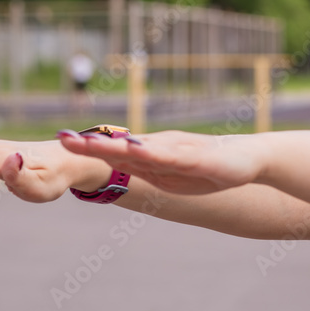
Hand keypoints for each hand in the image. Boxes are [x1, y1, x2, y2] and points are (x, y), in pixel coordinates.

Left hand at [56, 130, 261, 195]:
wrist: (249, 158)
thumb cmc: (210, 166)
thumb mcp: (172, 172)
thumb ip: (146, 167)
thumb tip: (118, 162)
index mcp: (154, 156)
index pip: (116, 151)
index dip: (88, 147)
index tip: (61, 140)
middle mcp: (162, 149)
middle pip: (122, 146)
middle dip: (92, 145)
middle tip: (62, 138)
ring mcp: (179, 152)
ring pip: (141, 150)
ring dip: (115, 146)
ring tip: (91, 144)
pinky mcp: (198, 159)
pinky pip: (172, 157)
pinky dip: (153, 153)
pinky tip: (137, 150)